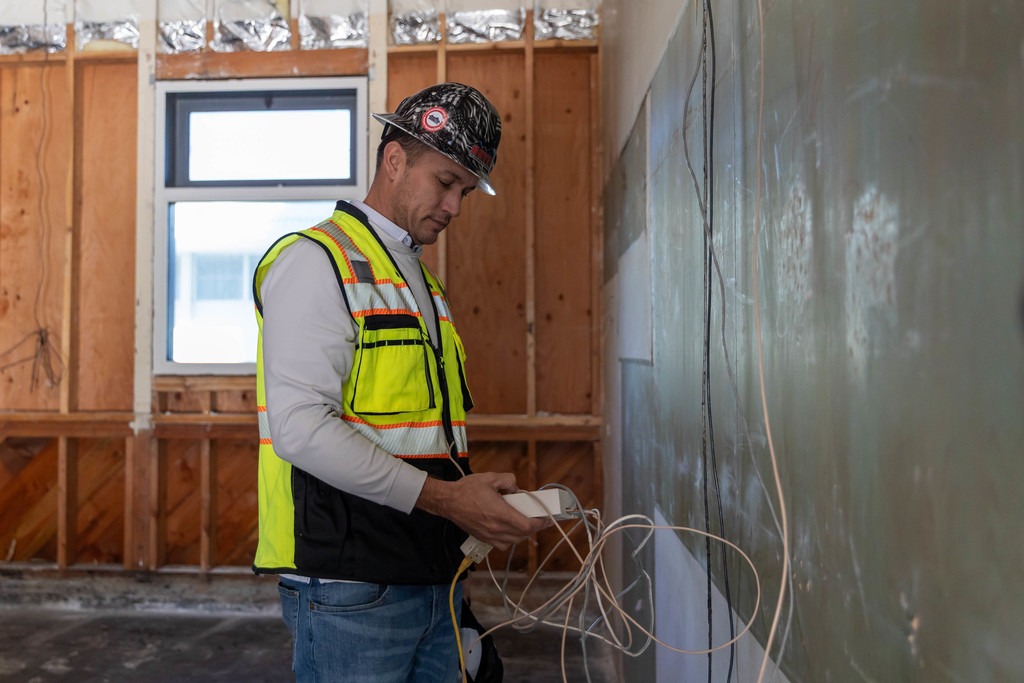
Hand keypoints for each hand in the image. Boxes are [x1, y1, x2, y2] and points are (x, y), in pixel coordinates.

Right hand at [416, 472, 550, 550]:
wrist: (447, 501)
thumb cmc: (466, 490)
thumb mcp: (490, 478)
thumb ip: (508, 480)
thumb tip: (516, 488)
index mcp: (500, 514)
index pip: (527, 525)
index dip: (540, 523)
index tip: (546, 518)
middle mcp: (496, 528)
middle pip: (523, 535)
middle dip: (533, 527)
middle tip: (538, 518)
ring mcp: (489, 536)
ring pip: (514, 541)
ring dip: (523, 534)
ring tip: (524, 523)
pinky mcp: (483, 538)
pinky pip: (503, 544)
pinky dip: (510, 539)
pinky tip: (509, 529)